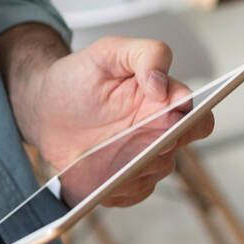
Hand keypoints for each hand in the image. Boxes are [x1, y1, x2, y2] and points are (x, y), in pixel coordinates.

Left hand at [7, 34, 209, 206]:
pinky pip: (132, 193)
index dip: (193, 122)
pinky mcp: (123, 181)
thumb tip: (161, 85)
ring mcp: (141, 157)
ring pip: (155, 172)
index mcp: (163, 100)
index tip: (171, 119)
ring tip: (109, 160)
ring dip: (136, 167)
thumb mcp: (109, 50)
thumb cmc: (80, 75)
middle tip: (135, 140)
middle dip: (158, 145)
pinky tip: (99, 177)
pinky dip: (118, 188)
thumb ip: (146, 54)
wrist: (45, 105)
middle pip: (176, 148)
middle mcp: (158, 131)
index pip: (198, 117)